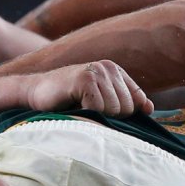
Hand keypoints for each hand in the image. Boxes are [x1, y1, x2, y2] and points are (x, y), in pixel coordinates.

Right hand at [26, 60, 153, 117]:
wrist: (33, 93)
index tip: (106, 116)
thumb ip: (123, 102)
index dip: (126, 114)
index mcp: (114, 71)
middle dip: (110, 117)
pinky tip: (74, 106)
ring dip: (97, 116)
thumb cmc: (65, 100)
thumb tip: (150, 109)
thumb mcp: (99, 100)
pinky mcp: (85, 79)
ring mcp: (97, 71)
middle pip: (127, 108)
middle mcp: (108, 68)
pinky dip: (87, 114)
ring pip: (115, 110)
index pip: (137, 100)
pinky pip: (99, 108)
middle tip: (88, 111)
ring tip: (81, 108)